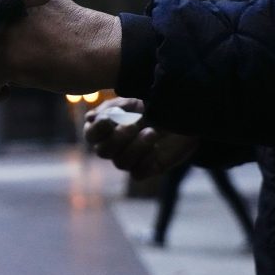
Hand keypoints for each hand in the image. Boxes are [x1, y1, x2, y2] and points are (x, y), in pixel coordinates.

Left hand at [0, 0, 120, 99]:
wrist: (106, 48)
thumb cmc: (84, 34)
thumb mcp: (50, 11)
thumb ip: (26, 15)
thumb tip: (5, 32)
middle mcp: (8, 11)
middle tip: (11, 67)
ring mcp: (7, 34)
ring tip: (12, 80)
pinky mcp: (10, 59)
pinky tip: (6, 94)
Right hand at [84, 98, 198, 179]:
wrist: (184, 114)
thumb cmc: (154, 103)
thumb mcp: (133, 100)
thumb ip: (113, 108)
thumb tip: (90, 118)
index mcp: (107, 127)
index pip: (91, 134)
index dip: (97, 130)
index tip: (108, 120)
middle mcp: (115, 145)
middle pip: (103, 151)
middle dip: (117, 139)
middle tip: (133, 125)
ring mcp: (130, 158)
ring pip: (121, 163)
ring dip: (136, 148)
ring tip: (152, 132)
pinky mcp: (147, 168)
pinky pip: (137, 173)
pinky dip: (146, 161)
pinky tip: (157, 148)